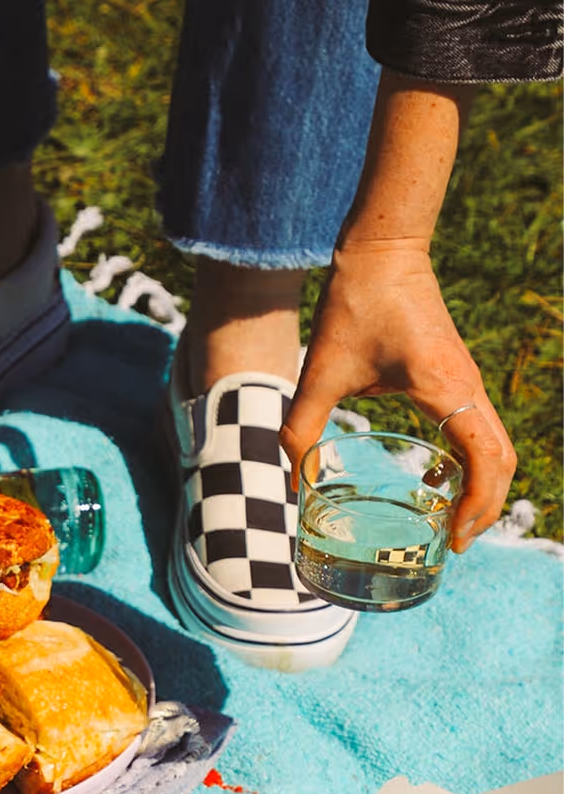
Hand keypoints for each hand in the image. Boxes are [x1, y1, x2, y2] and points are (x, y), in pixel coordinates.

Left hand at [280, 240, 516, 549]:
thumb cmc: (355, 303)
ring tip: (449, 520)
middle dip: (485, 507)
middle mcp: (467, 387)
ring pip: (495, 444)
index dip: (478, 506)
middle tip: (454, 544)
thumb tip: (291, 481)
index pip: (486, 459)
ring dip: (481, 485)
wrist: (382, 250)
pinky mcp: (457, 375)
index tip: (455, 539)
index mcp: (446, 390)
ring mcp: (466, 380)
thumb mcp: (321, 371)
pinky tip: (435, 476)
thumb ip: (300, 428)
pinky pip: (478, 427)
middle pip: (502, 460)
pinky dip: (469, 459)